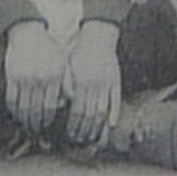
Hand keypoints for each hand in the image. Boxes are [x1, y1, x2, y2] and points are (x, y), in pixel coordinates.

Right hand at [1, 20, 65, 136]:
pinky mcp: (11, 76)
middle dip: (36, 124)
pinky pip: (11, 99)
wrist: (27, 33)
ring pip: (23, 108)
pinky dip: (13, 110)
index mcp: (55, 76)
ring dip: (25, 120)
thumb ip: (64, 84)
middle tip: (36, 131)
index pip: (51, 106)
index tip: (46, 126)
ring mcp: (24, 78)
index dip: (48, 119)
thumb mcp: (61, 65)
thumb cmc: (47, 51)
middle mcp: (40, 78)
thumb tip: (66, 105)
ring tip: (27, 126)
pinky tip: (16, 115)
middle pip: (37, 110)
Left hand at [60, 20, 122, 146]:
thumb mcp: (67, 66)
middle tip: (80, 140)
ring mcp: (107, 84)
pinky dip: (114, 115)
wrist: (98, 35)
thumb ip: (64, 86)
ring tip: (94, 138)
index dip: (74, 125)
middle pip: (90, 114)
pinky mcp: (117, 82)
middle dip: (85, 130)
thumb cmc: (79, 51)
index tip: (71, 135)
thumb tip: (59, 106)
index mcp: (81, 80)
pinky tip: (111, 126)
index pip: (77, 110)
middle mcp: (95, 84)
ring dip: (98, 127)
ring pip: (103, 111)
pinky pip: (116, 102)